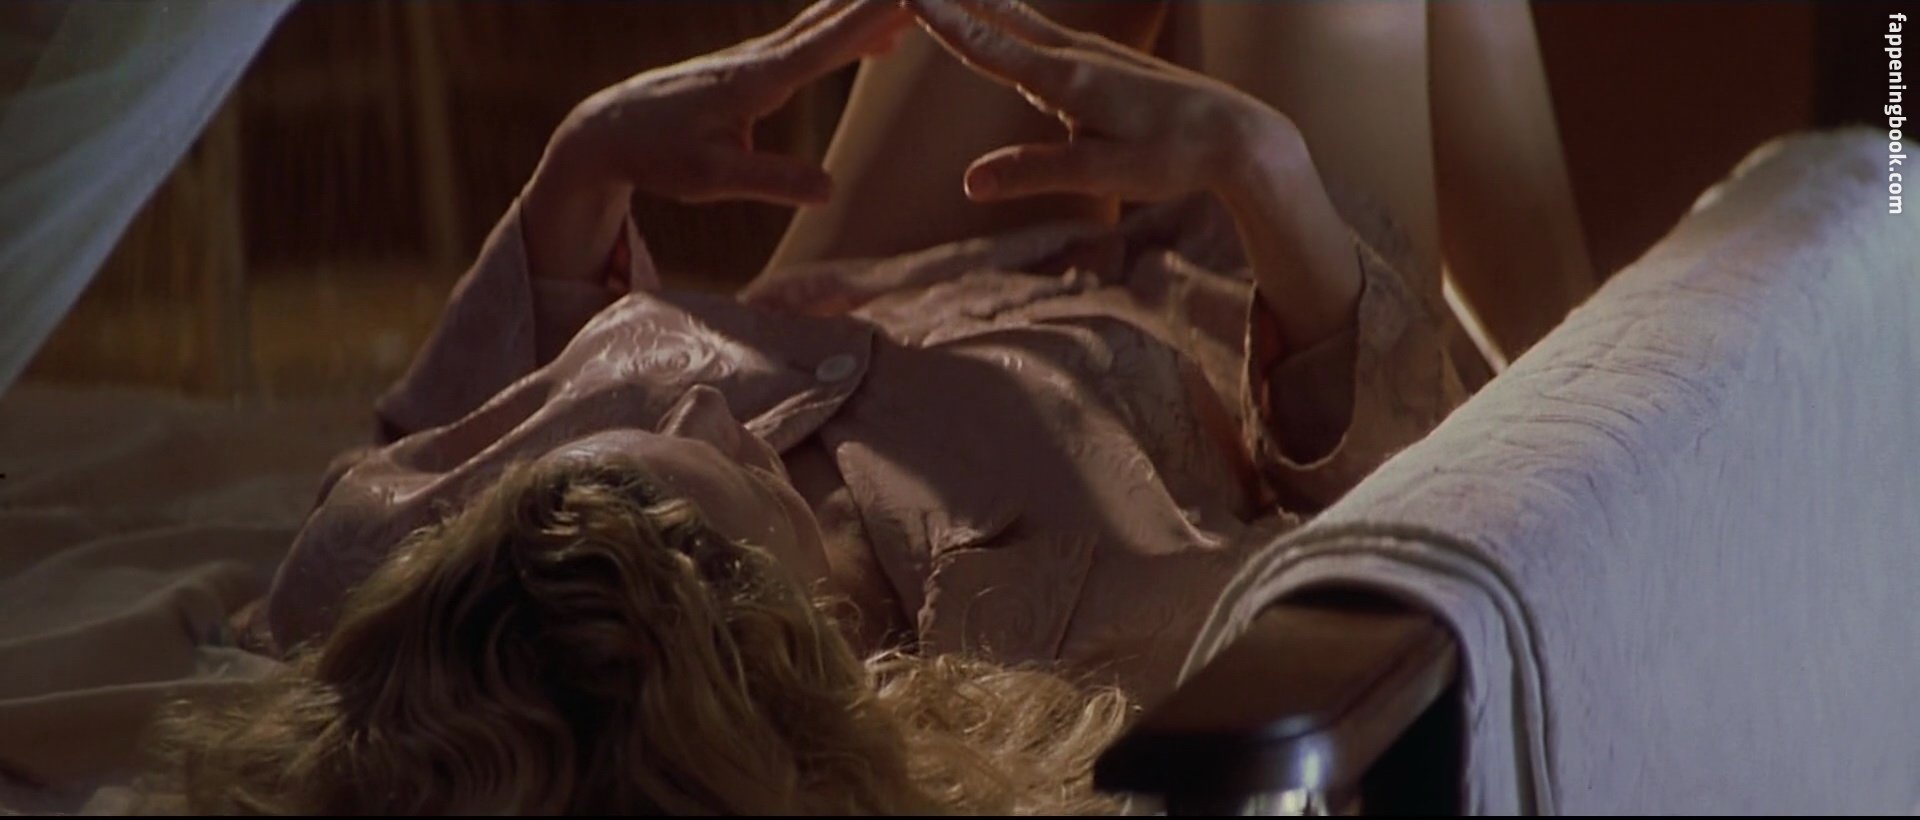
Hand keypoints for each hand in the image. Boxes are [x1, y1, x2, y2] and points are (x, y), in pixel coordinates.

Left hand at [553, 1, 909, 204]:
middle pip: (832, 23)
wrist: (607, 130)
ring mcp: (754, 59)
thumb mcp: (712, 178)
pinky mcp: (750, 69)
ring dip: (869, 13)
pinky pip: (812, 42)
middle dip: (879, 4)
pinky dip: (848, 31)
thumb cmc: (657, 156)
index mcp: (758, 81)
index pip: (828, 44)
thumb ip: (771, 179)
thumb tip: (830, 188)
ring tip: (918, 6)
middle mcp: (760, 60)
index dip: (873, 20)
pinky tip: (872, 38)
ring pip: (823, 27)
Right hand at [909, 0, 1363, 350]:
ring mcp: (1098, 56)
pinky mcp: (1114, 66)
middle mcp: (1078, 57)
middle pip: (1004, 21)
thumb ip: (1033, 173)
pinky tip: (1018, 30)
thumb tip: (969, 182)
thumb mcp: (1100, 173)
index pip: (991, 49)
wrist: (1239, 136)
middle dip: (961, 2)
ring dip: (988, 7)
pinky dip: (1017, 25)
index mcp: (1067, 80)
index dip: (947, 25)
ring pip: (1027, 24)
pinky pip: (1049, 38)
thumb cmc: (1172, 157)